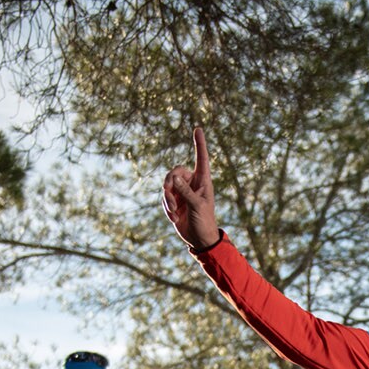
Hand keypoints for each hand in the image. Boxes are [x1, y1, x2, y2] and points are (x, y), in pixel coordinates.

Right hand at [163, 126, 220, 250]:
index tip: (198, 129)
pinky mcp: (174, 201)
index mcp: (203, 181)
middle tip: (166, 191)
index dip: (199, 144)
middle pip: (174, 172)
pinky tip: (174, 218)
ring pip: (167, 186)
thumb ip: (185, 191)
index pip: (201, 158)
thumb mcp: (196, 206)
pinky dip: (166, 208)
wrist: (199, 239)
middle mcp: (192, 183)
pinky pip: (164, 198)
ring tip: (174, 212)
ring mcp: (182, 192)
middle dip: (168, 182)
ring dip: (167, 199)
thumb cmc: (204, 221)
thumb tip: (173, 177)